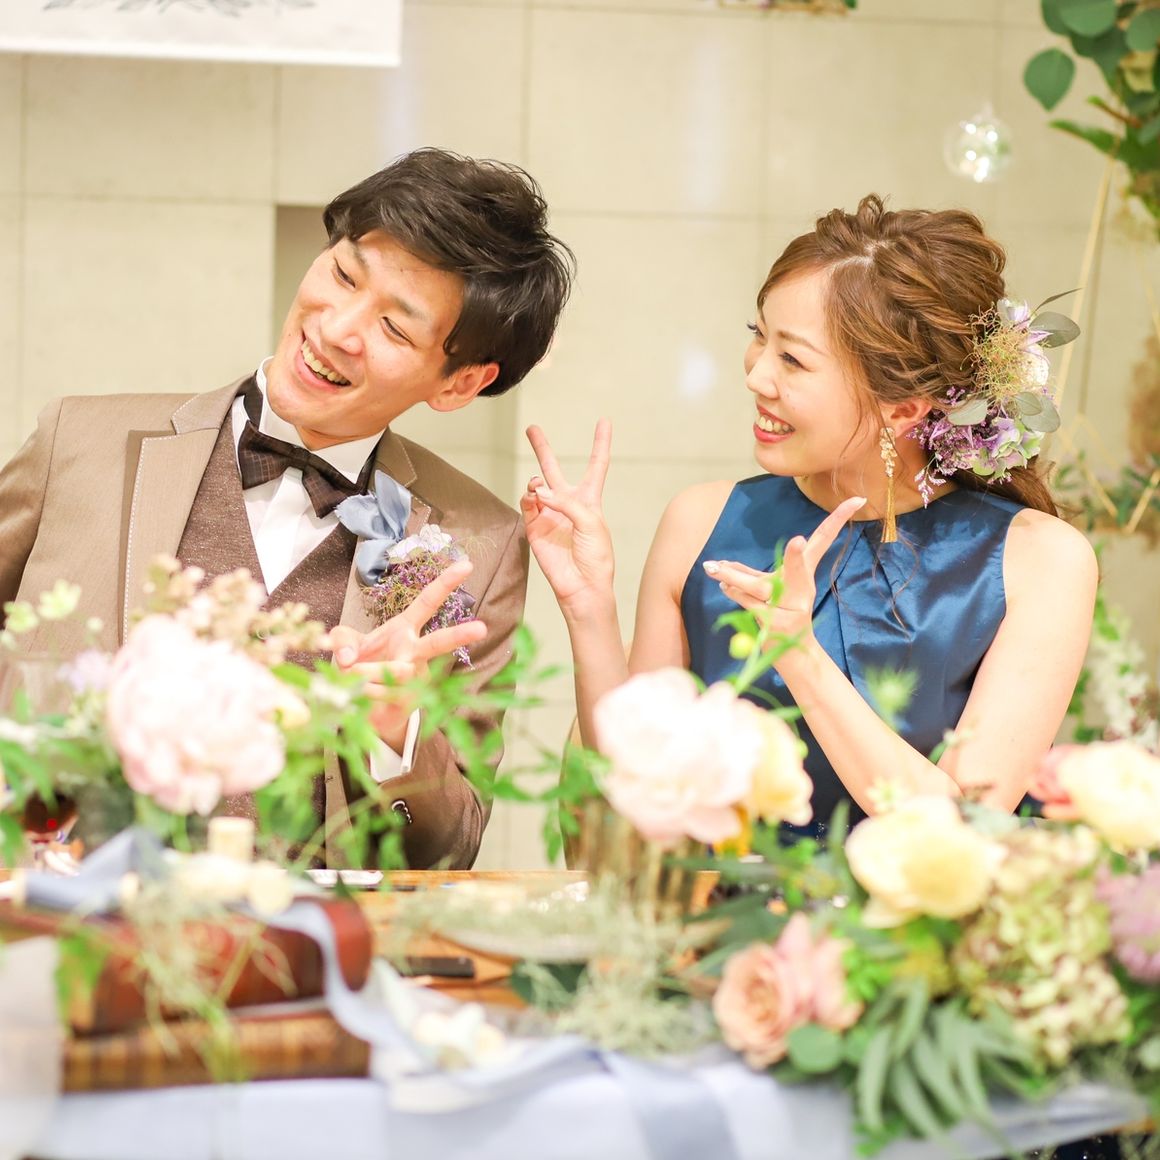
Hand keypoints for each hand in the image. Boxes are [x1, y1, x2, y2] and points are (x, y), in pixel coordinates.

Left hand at [327, 558, 486, 749]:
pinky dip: (366, 691)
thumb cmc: (358, 666)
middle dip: (460, 635)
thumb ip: (341, 641)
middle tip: (482, 629)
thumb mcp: (343, 644)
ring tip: (353, 675)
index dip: (445, 584)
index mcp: (404, 628)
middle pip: (439, 641)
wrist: (362, 706)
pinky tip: (361, 694)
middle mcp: (415, 651)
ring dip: (369, 672)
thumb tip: (348, 658)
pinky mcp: (411, 701)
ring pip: (399, 671)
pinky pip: (388, 693)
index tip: (467, 565)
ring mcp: (417, 677)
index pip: (427, 602)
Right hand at [520, 421, 614, 611]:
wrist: (582, 587)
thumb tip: (539, 492)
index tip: (604, 422)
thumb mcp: (592, 523)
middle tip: (531, 428)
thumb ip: (567, 503)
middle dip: (542, 448)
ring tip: (539, 487)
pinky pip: (527, 505)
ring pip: (537, 487)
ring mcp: (549, 515)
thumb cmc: (596, 557)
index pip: (597, 466)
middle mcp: (568, 504)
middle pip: (553, 469)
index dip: (600, 444)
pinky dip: (530, 498)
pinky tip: (535, 498)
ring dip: (536, 482)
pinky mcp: (534, 528)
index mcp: (590, 501)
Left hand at [705, 496, 865, 643]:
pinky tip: (724, 587)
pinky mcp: (778, 624)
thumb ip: (749, 575)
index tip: (856, 499)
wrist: (791, 652)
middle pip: (798, 568)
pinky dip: (734, 595)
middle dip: (795, 557)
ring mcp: (793, 608)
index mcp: (804, 573)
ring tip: (713, 567)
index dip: (839, 518)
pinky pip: (749, 604)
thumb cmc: (779, 614)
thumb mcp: (769, 589)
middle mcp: (803, 589)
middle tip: (797, 541)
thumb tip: (724, 564)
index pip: (824, 539)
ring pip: (760, 587)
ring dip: (734, 577)